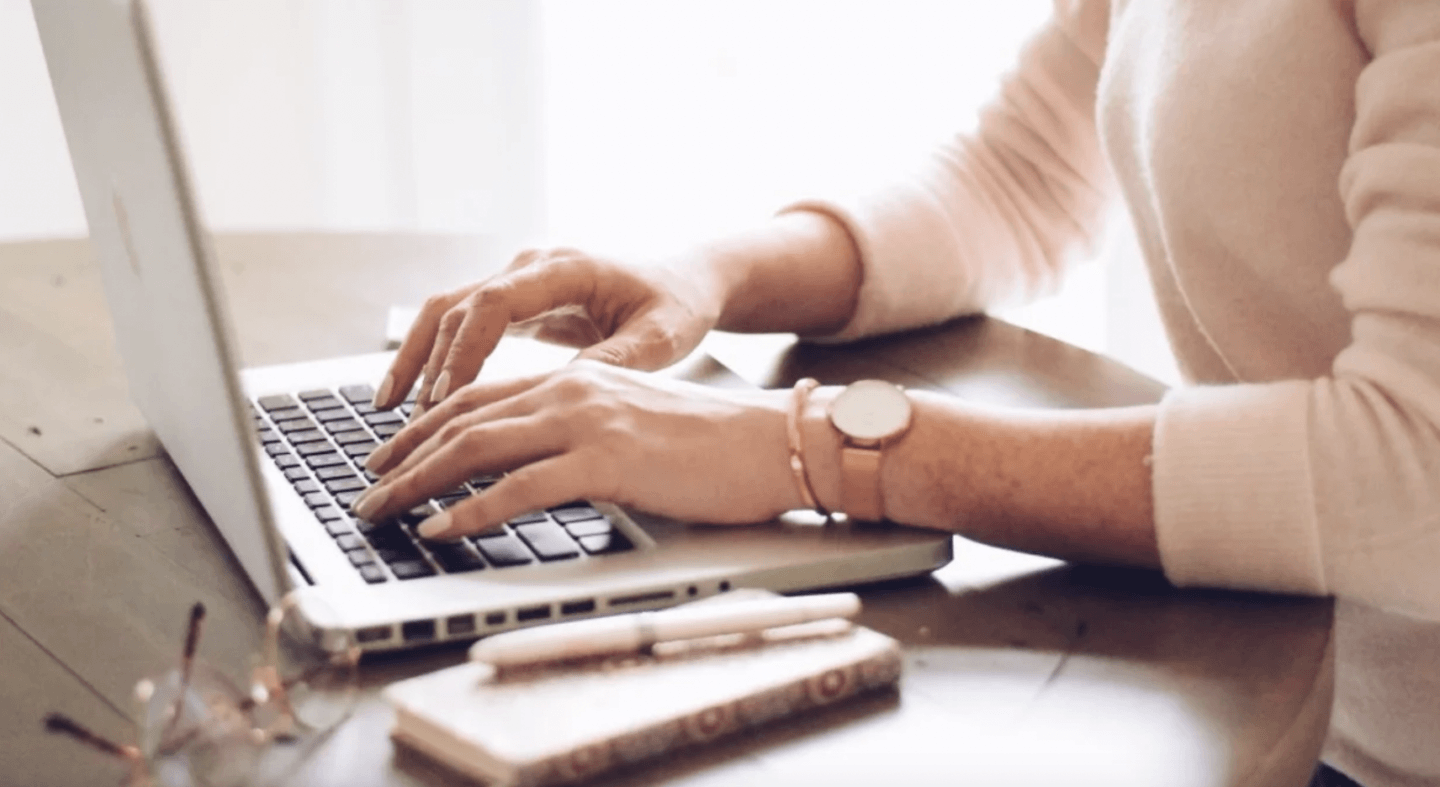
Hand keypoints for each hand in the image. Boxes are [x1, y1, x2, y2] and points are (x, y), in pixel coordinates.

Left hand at [352, 360, 800, 538]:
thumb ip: (582, 436)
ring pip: (477, 446)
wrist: (772, 442)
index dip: (424, 426)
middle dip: (403, 457)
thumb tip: (535, 471)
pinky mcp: (608, 461)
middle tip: (367, 491)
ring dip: (418, 482)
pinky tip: (441, 529)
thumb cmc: (712, 445)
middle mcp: (572, 389)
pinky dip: (471, 510)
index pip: (479, 397)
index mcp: (577, 379)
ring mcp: (588, 421)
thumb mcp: (633, 426)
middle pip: (463, 418)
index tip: (390, 455)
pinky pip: (520, 487)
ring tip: (381, 512)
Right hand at [372, 248, 723, 410]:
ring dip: (417, 359)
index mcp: (567, 268)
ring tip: (389, 410)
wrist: (684, 283)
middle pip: (456, 306)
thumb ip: (611, 363)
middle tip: (407, 420)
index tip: (447, 397)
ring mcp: (519, 282)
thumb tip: (556, 397)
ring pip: (447, 314)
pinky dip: (435, 360)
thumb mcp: (659, 339)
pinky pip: (461, 328)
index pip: (494, 302)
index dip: (465, 350)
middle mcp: (533, 267)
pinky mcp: (516, 303)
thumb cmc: (677, 305)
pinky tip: (418, 401)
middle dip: (426, 362)